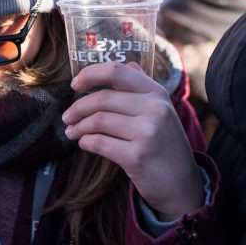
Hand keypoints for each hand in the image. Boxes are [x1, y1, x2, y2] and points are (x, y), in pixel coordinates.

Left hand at [62, 62, 203, 220]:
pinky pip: (99, 143)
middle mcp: (155, 108)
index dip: (90, 74)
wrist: (183, 186)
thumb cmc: (165, 144)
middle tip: (67, 117)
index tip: (74, 84)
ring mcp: (148, 132)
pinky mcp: (138, 157)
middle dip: (77, 108)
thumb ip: (142, 87)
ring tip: (72, 132)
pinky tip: (84, 143)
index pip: (116, 71)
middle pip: (102, 99)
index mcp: (156, 92)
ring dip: (78, 127)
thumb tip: (128, 64)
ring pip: (98, 121)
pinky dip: (86, 142)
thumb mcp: (161, 110)